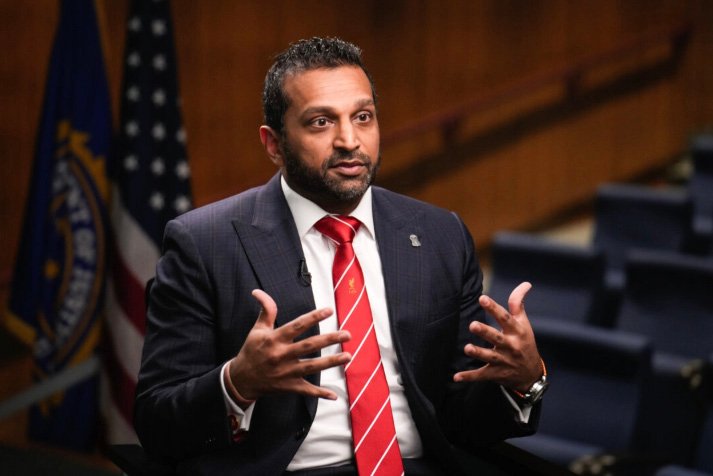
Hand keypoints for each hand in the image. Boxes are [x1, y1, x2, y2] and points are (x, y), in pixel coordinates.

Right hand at [228, 289, 351, 400]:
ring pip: (312, 367)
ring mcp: (286, 372)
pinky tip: (334, 395)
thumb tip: (258, 291)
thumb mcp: (257, 330)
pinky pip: (306, 390)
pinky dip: (320, 393)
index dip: (313, 317)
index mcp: (274, 339)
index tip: (329, 310)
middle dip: (329, 340)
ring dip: (331, 362)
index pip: (297, 325)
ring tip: (348, 356)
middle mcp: (281, 355)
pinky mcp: (288, 386)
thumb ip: (265, 310)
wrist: (241, 379)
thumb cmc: (252, 351)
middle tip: (347, 334)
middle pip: (309, 346)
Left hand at [453, 282, 542, 391]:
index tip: (482, 298)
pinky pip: (481, 375)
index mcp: (516, 331)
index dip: (494, 308)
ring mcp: (503, 361)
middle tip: (472, 324)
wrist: (531, 374)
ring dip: (478, 353)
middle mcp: (510, 346)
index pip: (505, 318)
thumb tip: (525, 284)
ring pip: (489, 357)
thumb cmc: (524, 343)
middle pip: (497, 338)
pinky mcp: (495, 373)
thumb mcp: (524, 324)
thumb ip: (518, 303)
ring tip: (467, 348)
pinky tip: (456, 377)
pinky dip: (469, 377)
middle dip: (485, 332)